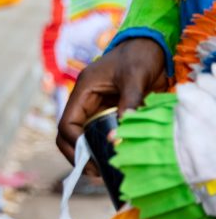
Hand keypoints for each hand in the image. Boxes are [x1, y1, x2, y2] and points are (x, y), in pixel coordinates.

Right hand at [56, 38, 167, 163]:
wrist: (150, 45)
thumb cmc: (139, 56)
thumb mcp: (135, 78)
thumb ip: (128, 104)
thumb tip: (120, 137)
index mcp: (83, 90)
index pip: (67, 123)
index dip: (75, 143)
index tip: (91, 159)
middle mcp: (85, 100)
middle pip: (68, 134)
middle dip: (77, 154)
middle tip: (95, 173)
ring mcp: (95, 106)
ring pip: (81, 136)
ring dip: (88, 154)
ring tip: (104, 172)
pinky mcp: (108, 111)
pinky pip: (97, 133)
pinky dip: (102, 147)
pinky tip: (113, 158)